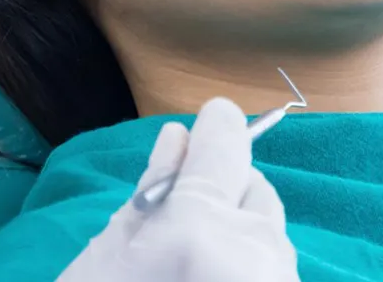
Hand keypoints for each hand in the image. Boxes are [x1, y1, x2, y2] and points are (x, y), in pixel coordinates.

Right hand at [57, 99, 299, 280]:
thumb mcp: (109, 251)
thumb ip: (153, 189)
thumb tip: (179, 139)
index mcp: (197, 228)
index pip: (223, 149)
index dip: (218, 127)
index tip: (215, 116)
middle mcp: (251, 255)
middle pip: (255, 189)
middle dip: (225, 192)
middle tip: (183, 218)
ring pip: (270, 233)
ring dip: (239, 233)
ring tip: (194, 260)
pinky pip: (274, 266)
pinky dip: (248, 266)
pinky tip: (209, 276)